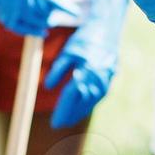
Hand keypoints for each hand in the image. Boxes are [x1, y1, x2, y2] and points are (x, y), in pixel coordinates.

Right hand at [0, 0, 80, 36]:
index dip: (66, 7)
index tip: (78, 13)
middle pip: (47, 14)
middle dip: (52, 15)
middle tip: (54, 17)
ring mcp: (16, 10)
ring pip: (37, 22)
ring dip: (44, 23)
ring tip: (47, 23)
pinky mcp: (9, 20)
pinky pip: (24, 29)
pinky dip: (34, 31)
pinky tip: (43, 33)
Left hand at [45, 0, 127, 128]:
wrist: (107, 30)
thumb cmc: (84, 39)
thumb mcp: (68, 52)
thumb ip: (57, 69)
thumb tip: (46, 87)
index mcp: (86, 72)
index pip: (71, 97)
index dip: (61, 111)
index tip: (54, 123)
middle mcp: (97, 80)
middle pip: (81, 104)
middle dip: (69, 115)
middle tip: (57, 124)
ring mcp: (105, 83)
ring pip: (89, 104)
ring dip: (78, 113)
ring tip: (67, 120)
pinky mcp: (108, 82)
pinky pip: (96, 99)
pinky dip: (86, 106)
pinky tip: (79, 110)